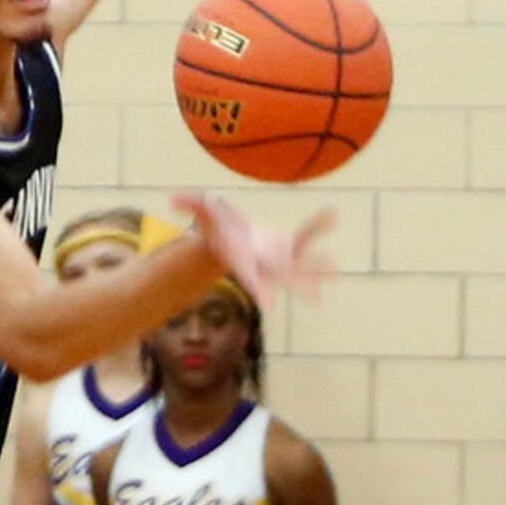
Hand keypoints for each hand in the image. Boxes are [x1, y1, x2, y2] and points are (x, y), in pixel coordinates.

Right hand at [174, 194, 335, 309]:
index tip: (270, 306)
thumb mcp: (202, 216)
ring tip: (334, 269)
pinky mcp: (289, 249)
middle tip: (313, 296)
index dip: (260, 291)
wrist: (228, 244)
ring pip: (299, 266)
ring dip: (316, 268)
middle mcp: (263, 265)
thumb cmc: (214, 231)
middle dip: (296, 284)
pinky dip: (317, 228)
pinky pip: (305, 238)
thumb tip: (172, 199)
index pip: (251, 278)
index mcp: (244, 261)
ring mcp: (278, 260)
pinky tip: (333, 218)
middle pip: (281, 276)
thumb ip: (190, 206)